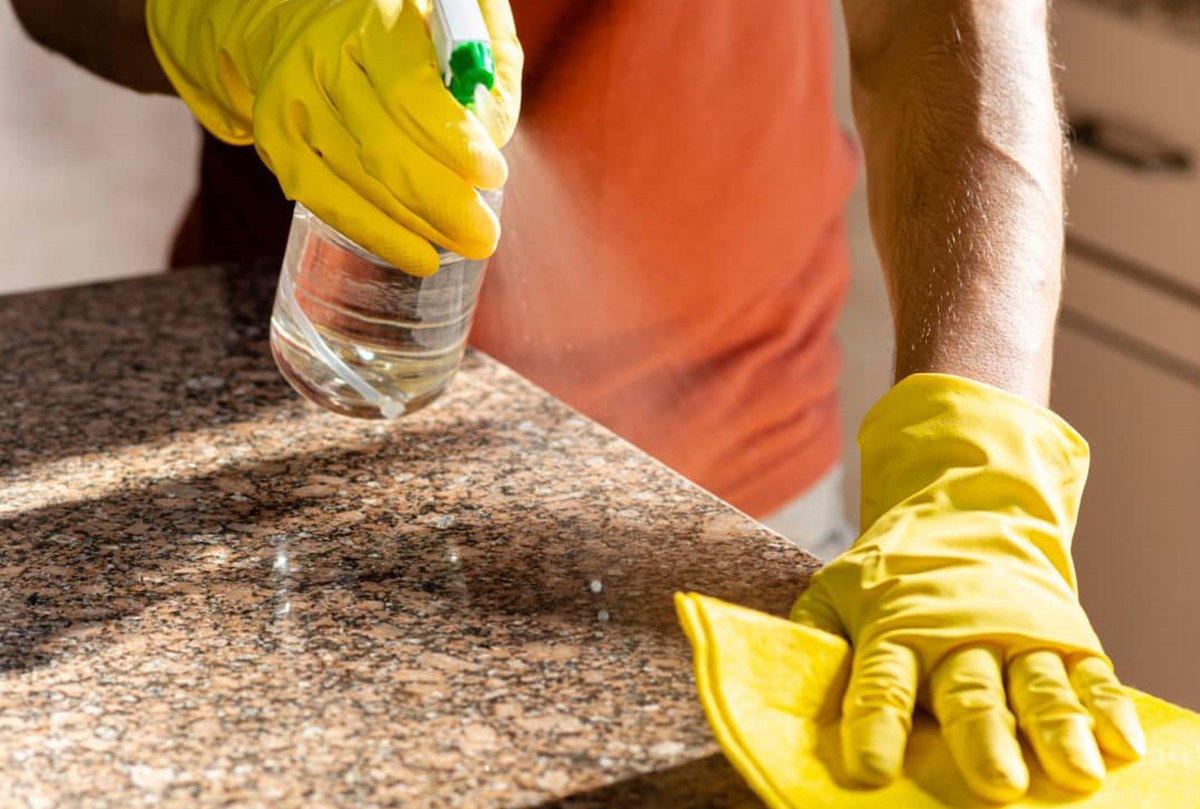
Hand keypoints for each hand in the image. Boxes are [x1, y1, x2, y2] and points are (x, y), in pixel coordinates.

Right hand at [147, 0, 521, 273]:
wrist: (305, 14)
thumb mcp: (462, 19)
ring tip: (463, 245)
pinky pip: (322, 197)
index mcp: (374, 19)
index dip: (453, 142)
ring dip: (414, 224)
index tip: (493, 175)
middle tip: (484, 234)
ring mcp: (293, 99)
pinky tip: (415, 254)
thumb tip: (490, 131)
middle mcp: (324, 56)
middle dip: (441, 200)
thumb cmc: (406, 25)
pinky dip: (372, 233)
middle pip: (382, 145)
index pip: (410, 91)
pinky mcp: (275, 136)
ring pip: (355, 179)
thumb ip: (489, 63)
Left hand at [791, 374, 1144, 802]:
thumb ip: (813, 637)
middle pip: (968, 693)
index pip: (881, 682)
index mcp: (895, 625)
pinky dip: (1108, 707)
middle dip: (981, 737)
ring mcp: (1017, 632)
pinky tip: (1124, 743)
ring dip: (1057, 731)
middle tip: (994, 783)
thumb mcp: (838, 590)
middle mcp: (958, 633)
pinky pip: (1089, 674)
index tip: (871, 769)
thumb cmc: (892, 570)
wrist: (966, 508)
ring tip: (1074, 773)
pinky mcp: (1064, 634)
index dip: (876, 724)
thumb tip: (781, 688)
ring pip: (1036, 687)